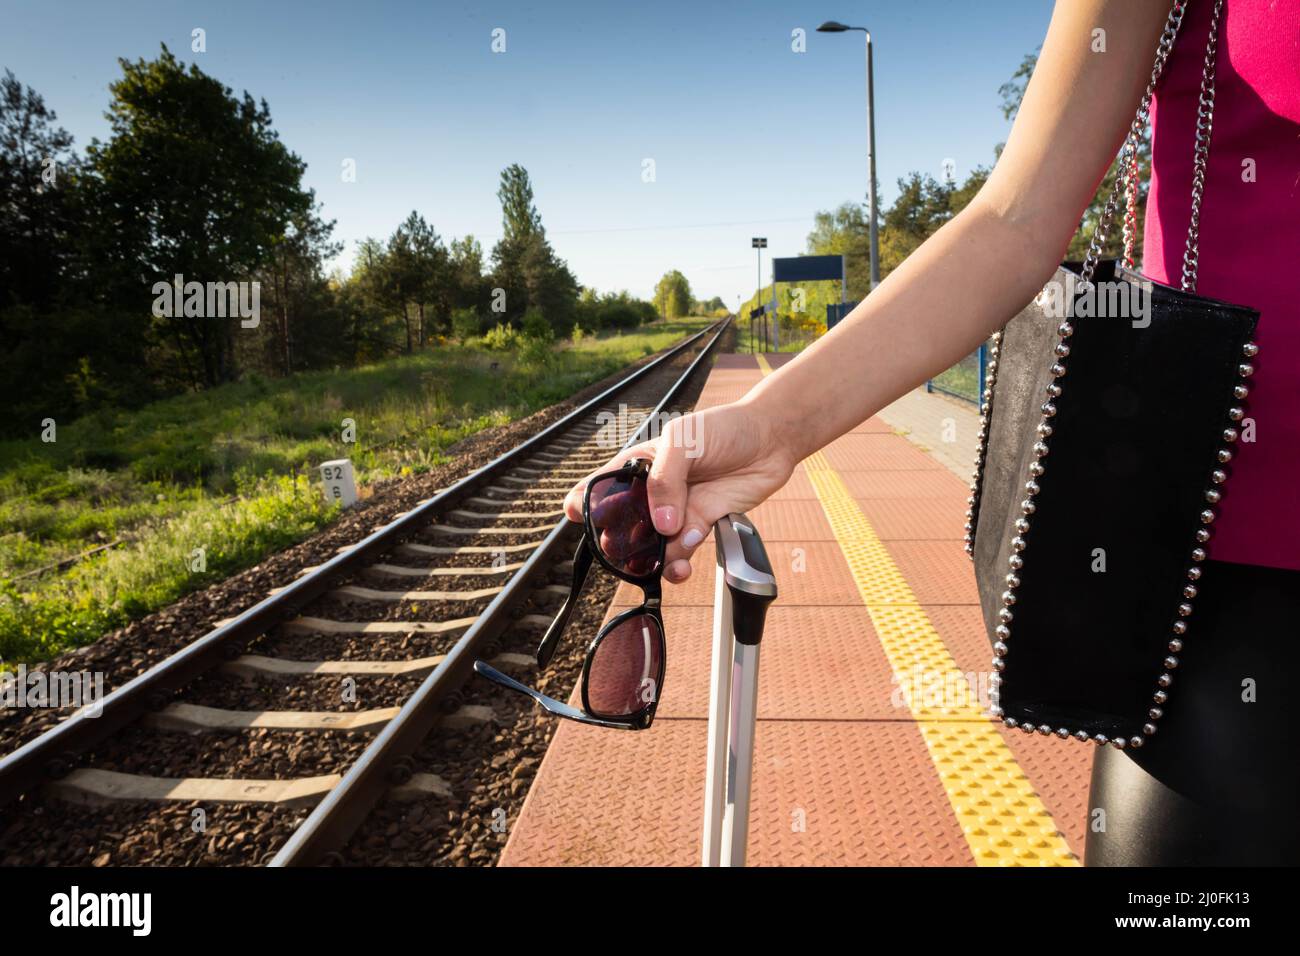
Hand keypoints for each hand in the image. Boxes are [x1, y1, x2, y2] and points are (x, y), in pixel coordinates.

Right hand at [564, 400, 796, 582]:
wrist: (771, 440)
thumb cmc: (724, 428)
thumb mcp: (684, 441)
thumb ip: (665, 481)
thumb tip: (661, 525)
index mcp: (639, 464)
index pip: (602, 486)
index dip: (585, 502)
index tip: (579, 517)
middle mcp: (653, 492)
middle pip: (623, 525)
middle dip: (620, 543)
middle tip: (626, 551)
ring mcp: (676, 510)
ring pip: (652, 546)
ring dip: (653, 559)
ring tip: (667, 559)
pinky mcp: (700, 525)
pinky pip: (681, 552)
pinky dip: (679, 561)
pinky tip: (685, 558)